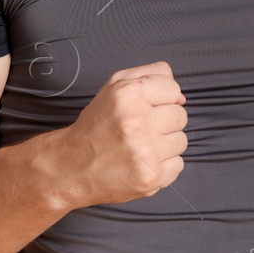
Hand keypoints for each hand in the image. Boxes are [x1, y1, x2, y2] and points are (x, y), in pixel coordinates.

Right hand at [59, 60, 187, 206]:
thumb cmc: (96, 125)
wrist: (72, 166)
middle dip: (163, 121)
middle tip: (140, 129)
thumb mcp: (114, 87)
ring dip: (165, 144)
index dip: (162, 98)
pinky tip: (142, 162)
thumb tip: (181, 96)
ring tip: (141, 146)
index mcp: (129, 94)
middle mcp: (137, 122)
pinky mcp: (151, 177)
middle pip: (180, 115)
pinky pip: (178, 165)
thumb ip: (151, 75)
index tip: (146, 107)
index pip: (173, 90)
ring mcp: (146, 152)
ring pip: (181, 140)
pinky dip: (164, 165)